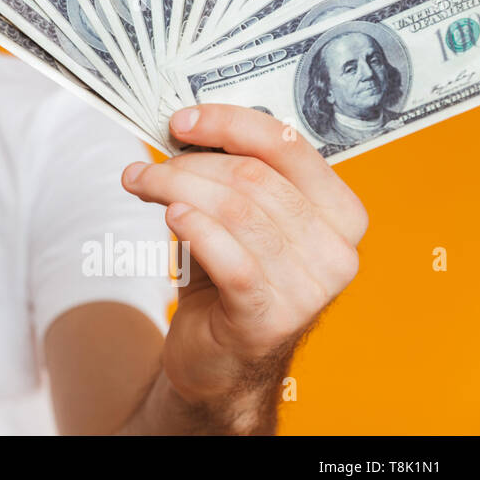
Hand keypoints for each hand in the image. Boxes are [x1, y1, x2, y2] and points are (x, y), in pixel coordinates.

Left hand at [120, 104, 367, 429]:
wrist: (219, 358)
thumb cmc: (229, 276)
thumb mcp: (238, 217)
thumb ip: (229, 172)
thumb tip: (185, 124)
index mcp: (340, 213)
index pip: (289, 146)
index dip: (229, 123)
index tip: (179, 121)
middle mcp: (337, 251)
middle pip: (253, 178)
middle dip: (188, 164)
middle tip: (144, 167)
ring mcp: (310, 289)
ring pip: (236, 212)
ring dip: (176, 189)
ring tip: (140, 184)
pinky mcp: (271, 319)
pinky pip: (232, 260)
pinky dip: (195, 230)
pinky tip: (170, 217)